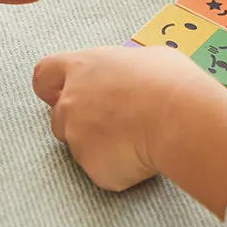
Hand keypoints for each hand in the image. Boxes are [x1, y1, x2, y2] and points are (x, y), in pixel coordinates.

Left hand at [34, 45, 226, 217]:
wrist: (181, 119)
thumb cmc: (171, 81)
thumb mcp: (149, 57)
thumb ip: (125, 67)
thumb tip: (132, 74)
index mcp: (84, 67)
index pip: (45, 74)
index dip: (52, 86)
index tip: (62, 93)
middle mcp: (72, 102)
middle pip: (59, 116)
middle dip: (80, 121)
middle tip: (116, 121)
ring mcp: (77, 138)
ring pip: (79, 145)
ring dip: (100, 144)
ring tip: (136, 137)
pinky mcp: (91, 168)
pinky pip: (101, 169)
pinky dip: (118, 166)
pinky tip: (142, 155)